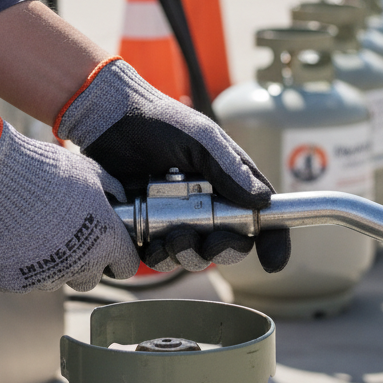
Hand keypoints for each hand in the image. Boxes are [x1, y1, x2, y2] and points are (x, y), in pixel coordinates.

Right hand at [0, 114, 138, 291]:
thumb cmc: (47, 172)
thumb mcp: (91, 172)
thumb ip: (111, 190)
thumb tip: (118, 198)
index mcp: (105, 241)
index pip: (126, 267)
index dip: (119, 257)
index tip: (110, 250)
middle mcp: (79, 265)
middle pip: (89, 279)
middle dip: (84, 264)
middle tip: (69, 239)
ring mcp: (46, 277)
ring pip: (56, 279)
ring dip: (51, 263)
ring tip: (36, 233)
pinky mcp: (15, 282)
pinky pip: (23, 279)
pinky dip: (19, 266)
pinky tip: (13, 241)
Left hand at [55, 58, 289, 273]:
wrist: (109, 121)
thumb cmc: (160, 122)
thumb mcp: (200, 139)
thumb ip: (229, 168)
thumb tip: (262, 200)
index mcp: (229, 182)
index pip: (260, 217)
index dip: (272, 241)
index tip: (273, 260)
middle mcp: (207, 204)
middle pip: (228, 244)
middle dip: (223, 250)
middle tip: (211, 241)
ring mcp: (177, 218)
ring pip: (193, 256)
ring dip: (188, 255)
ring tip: (173, 236)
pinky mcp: (147, 229)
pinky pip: (159, 257)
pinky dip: (159, 256)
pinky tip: (151, 242)